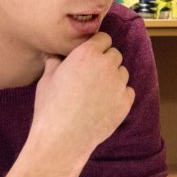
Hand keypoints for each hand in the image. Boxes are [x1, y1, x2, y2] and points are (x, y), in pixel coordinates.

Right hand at [31, 32, 134, 156]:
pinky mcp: (126, 102)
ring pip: (123, 72)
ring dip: (114, 77)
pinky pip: (128, 91)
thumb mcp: (47, 79)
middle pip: (115, 54)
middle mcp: (106, 65)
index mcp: (87, 54)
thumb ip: (54, 62)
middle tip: (92, 75)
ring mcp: (118, 84)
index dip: (97, 46)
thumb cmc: (51, 107)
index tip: (90, 56)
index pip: (103, 38)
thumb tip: (53, 54)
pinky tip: (105, 104)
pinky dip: (120, 95)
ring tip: (98, 91)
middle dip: (106, 61)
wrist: (63, 138)